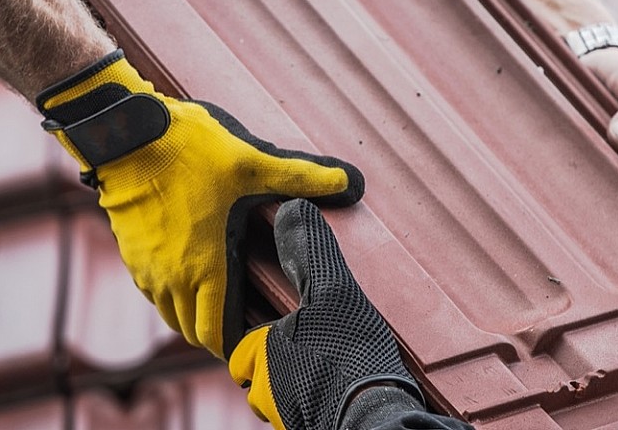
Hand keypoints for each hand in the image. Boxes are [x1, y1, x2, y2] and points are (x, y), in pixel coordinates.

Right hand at [38, 50, 362, 357]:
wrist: (126, 137)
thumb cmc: (189, 151)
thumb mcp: (253, 163)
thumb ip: (304, 177)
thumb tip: (353, 183)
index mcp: (204, 268)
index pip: (216, 335)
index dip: (237, 347)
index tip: (258, 341)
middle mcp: (170, 279)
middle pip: (191, 331)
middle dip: (217, 335)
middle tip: (246, 326)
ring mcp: (146, 270)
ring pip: (169, 314)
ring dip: (192, 316)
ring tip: (221, 304)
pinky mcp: (130, 255)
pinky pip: (152, 292)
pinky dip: (172, 296)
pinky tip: (192, 274)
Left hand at [228, 200, 432, 429]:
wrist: (374, 418)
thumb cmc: (350, 356)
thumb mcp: (334, 292)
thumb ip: (310, 253)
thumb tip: (293, 208)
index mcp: (256, 353)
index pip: (243, 343)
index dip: (266, 333)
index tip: (291, 326)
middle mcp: (261, 391)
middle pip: (262, 372)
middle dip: (281, 363)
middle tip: (317, 348)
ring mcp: (283, 417)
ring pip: (281, 396)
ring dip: (298, 385)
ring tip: (330, 369)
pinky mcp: (307, 427)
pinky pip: (303, 412)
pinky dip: (316, 402)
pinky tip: (341, 391)